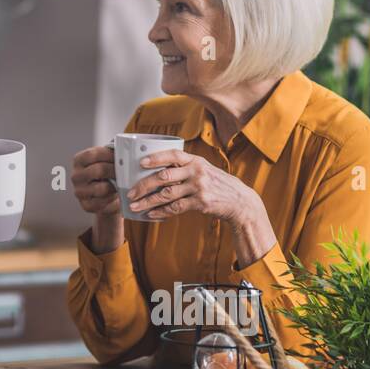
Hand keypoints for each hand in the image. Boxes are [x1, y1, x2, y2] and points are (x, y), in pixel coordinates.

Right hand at [72, 144, 123, 253]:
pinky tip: (119, 196)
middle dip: (116, 170)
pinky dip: (114, 200)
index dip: (110, 155)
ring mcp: (79, 192)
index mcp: (79, 160)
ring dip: (116, 187)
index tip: (123, 156)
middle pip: (99, 170)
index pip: (94, 154)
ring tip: (125, 184)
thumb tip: (128, 151)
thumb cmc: (107, 174)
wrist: (103, 195)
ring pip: (102, 188)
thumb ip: (112, 155)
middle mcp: (76, 176)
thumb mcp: (106, 161)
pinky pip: (104, 203)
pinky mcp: (86, 205)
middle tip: (128, 171)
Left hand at [125, 149, 275, 267]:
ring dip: (148, 201)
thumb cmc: (215, 183)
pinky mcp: (201, 203)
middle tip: (130, 192)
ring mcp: (199, 188)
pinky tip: (151, 214)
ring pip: (167, 194)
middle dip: (143, 185)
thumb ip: (185, 167)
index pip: (172, 154)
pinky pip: (176, 208)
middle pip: (164, 176)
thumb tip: (156, 169)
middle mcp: (196, 172)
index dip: (155, 158)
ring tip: (135, 206)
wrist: (239, 201)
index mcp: (195, 160)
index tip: (140, 163)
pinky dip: (161, 212)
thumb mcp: (204, 169)